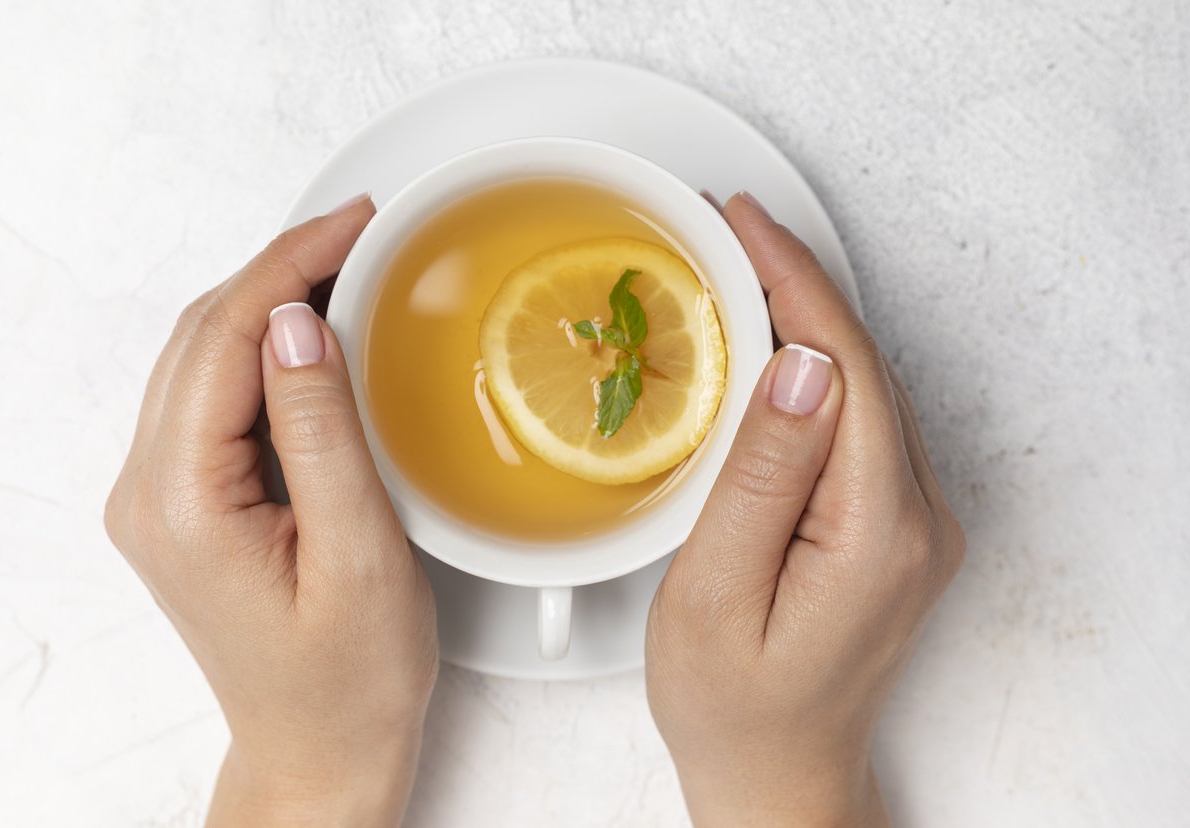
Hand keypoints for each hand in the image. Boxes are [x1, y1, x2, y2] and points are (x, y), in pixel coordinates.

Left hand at [104, 196, 436, 826]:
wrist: (320, 748)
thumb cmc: (350, 678)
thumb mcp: (358, 553)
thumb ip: (321, 432)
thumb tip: (296, 321)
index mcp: (183, 503)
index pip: (227, 340)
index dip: (290, 265)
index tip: (357, 223)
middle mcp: (150, 493)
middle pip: (204, 336)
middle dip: (279, 269)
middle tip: (360, 231)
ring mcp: (159, 498)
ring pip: (203, 357)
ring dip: (268, 302)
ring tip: (343, 266)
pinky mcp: (184, 503)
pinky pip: (213, 396)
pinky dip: (261, 349)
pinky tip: (310, 333)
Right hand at [645, 193, 964, 825]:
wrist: (776, 769)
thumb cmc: (733, 703)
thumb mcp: (716, 594)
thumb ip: (761, 479)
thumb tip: (799, 367)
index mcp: (877, 533)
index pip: (847, 368)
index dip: (795, 283)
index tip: (745, 224)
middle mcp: (915, 521)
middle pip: (863, 365)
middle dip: (797, 285)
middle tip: (728, 229)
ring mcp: (911, 522)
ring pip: (863, 385)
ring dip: (805, 320)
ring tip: (739, 269)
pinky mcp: (891, 525)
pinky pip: (857, 420)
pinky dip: (813, 369)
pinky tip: (771, 346)